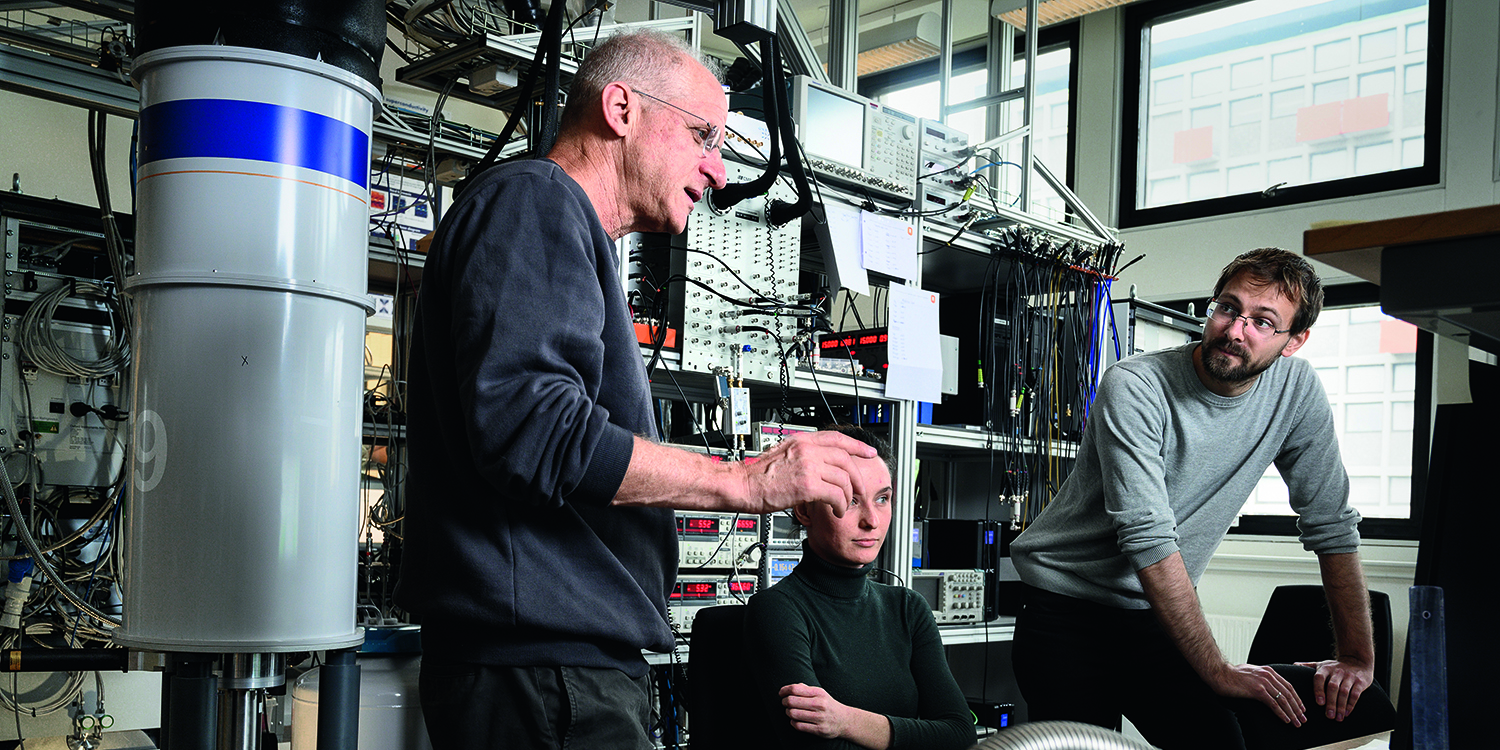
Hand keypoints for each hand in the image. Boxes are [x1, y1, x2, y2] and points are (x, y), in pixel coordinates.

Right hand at [738, 432, 877, 516]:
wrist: (742, 485)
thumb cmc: (758, 476)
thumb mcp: (783, 454)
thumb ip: (803, 455)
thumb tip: (821, 464)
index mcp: (802, 441)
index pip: (837, 438)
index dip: (857, 445)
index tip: (869, 452)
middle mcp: (807, 450)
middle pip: (846, 459)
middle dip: (857, 477)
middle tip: (861, 489)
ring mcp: (808, 466)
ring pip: (843, 479)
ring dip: (848, 496)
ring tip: (842, 506)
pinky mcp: (807, 485)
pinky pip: (836, 495)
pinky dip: (840, 505)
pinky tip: (835, 511)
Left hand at [779, 683, 851, 738]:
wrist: (844, 720)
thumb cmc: (828, 705)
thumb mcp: (820, 693)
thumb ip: (805, 689)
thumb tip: (790, 688)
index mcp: (819, 693)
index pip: (795, 689)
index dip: (784, 690)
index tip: (781, 693)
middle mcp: (820, 704)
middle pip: (792, 701)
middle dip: (784, 702)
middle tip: (785, 703)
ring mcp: (820, 718)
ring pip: (793, 714)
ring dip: (788, 713)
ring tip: (790, 712)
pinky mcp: (819, 729)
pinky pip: (798, 726)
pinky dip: (793, 723)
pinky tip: (795, 720)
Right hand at [1210, 663, 1305, 725]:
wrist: (1220, 673)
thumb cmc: (1232, 674)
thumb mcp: (1251, 672)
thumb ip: (1261, 677)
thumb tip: (1267, 686)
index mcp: (1269, 671)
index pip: (1288, 685)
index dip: (1297, 698)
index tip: (1301, 707)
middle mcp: (1269, 675)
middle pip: (1289, 693)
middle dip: (1297, 708)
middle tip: (1303, 718)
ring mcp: (1263, 682)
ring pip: (1283, 700)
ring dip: (1292, 713)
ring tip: (1297, 722)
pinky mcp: (1258, 691)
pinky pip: (1273, 704)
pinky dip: (1281, 713)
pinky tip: (1286, 719)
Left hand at [1296, 658, 1373, 720]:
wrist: (1357, 660)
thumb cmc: (1335, 667)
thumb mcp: (1322, 664)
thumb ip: (1308, 666)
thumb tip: (1293, 665)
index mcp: (1325, 668)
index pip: (1319, 678)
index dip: (1318, 690)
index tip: (1319, 703)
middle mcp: (1337, 671)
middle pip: (1333, 687)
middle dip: (1331, 702)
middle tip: (1328, 716)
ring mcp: (1349, 676)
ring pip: (1344, 692)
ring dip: (1341, 706)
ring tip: (1338, 718)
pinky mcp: (1360, 681)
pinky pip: (1355, 694)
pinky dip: (1351, 704)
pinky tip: (1347, 713)